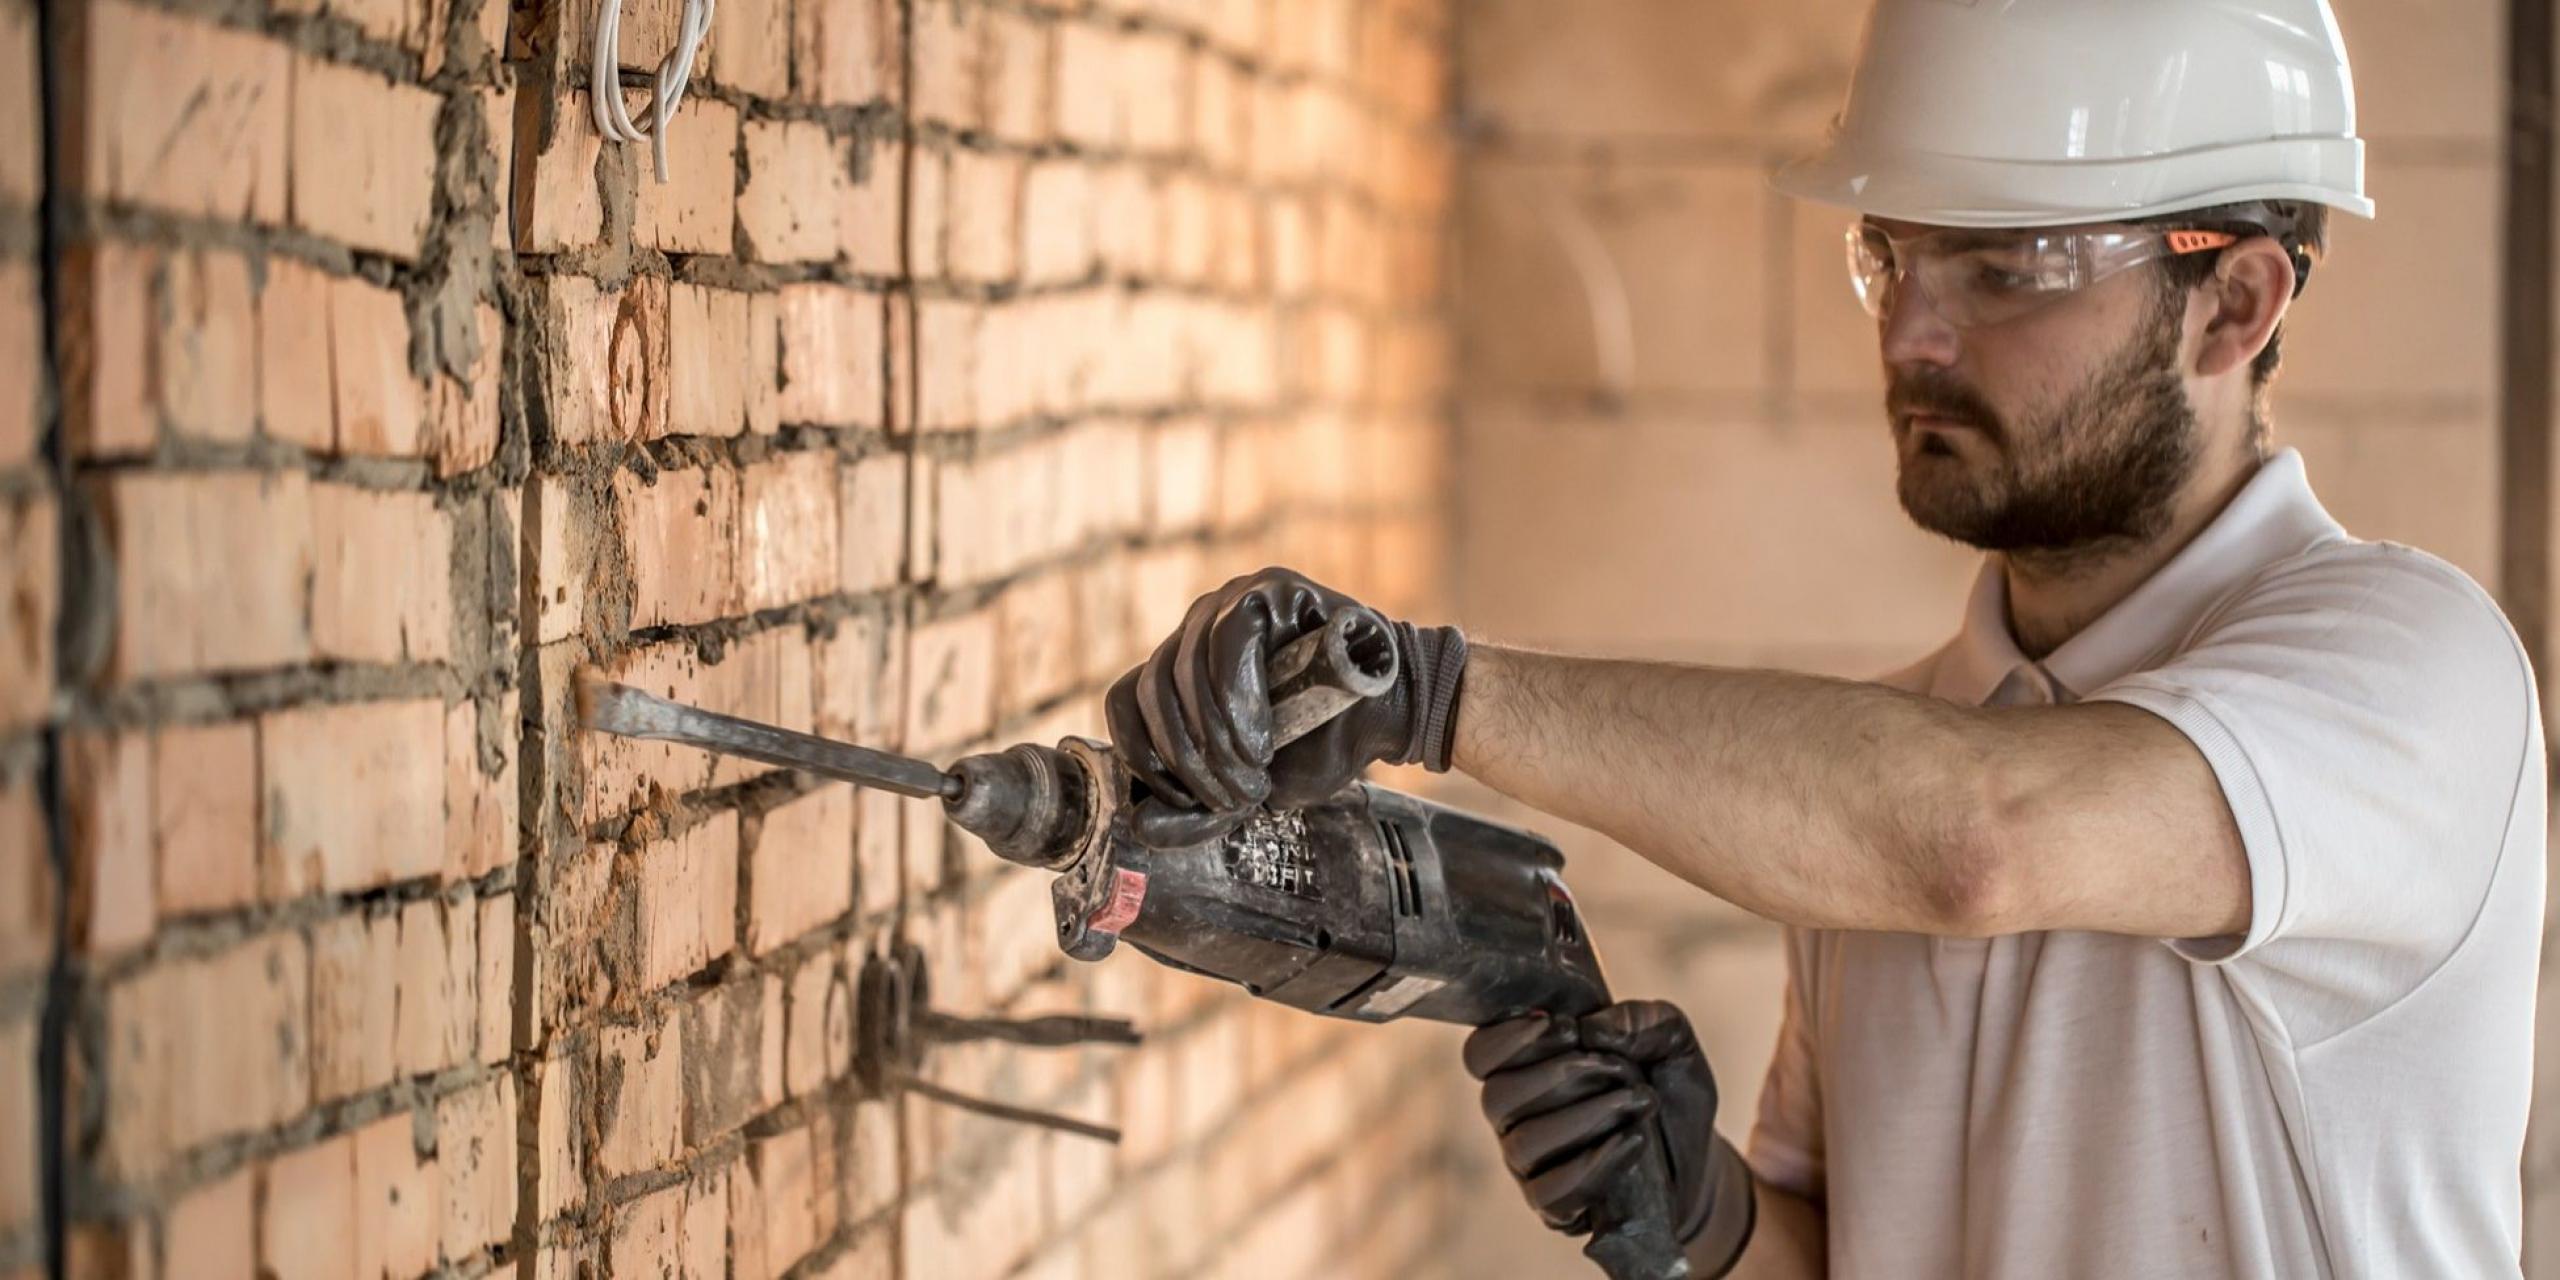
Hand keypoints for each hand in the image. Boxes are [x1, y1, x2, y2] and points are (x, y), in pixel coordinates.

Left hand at [1104, 567, 1468, 847]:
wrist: (1390, 718)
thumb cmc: (1320, 745)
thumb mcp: (1249, 789)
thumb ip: (1197, 806)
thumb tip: (1139, 826)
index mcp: (1180, 669)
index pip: (1125, 702)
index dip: (1139, 754)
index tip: (1179, 798)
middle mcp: (1195, 629)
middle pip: (1152, 691)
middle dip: (1188, 758)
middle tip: (1232, 797)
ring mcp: (1228, 602)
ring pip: (1185, 670)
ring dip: (1216, 740)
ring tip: (1254, 775)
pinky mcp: (1268, 589)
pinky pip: (1228, 644)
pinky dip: (1237, 702)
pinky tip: (1261, 741)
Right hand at [1464, 1002, 1754, 1273]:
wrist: (1695, 1153)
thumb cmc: (1665, 1088)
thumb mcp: (1672, 1042)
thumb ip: (1645, 1021)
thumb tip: (1595, 1030)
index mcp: (1525, 1064)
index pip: (1480, 1054)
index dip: (1508, 1039)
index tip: (1563, 1025)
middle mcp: (1515, 1115)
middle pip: (1496, 1097)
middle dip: (1560, 1076)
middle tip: (1618, 1068)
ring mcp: (1530, 1164)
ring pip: (1525, 1144)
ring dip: (1585, 1118)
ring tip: (1639, 1102)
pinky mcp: (1554, 1206)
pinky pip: (1550, 1193)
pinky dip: (1594, 1165)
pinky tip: (1632, 1142)